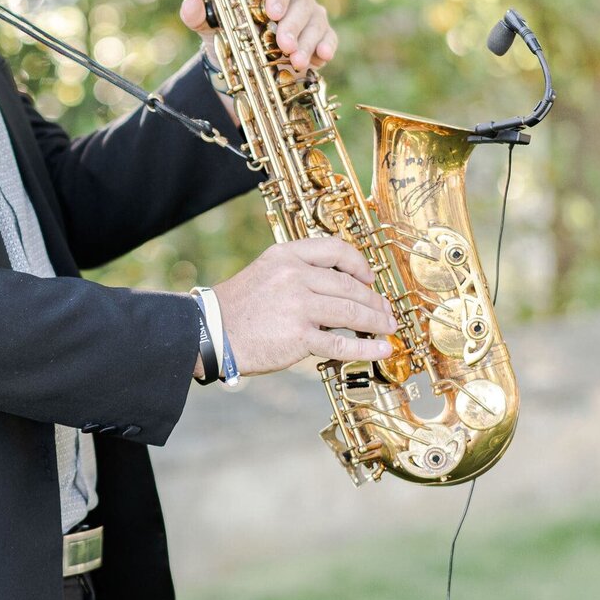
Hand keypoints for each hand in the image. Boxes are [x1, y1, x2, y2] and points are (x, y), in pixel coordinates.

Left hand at [178, 0, 338, 76]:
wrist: (241, 67)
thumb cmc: (228, 36)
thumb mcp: (211, 27)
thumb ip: (199, 15)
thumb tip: (190, 4)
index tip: (272, 11)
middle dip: (292, 23)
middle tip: (282, 44)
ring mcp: (310, 15)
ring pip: (316, 20)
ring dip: (307, 41)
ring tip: (295, 60)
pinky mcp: (320, 37)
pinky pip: (329, 38)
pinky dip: (325, 47)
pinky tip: (320, 58)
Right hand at [201, 237, 396, 376]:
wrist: (211, 333)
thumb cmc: (238, 308)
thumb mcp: (266, 274)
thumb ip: (299, 276)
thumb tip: (339, 293)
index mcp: (286, 255)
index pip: (335, 249)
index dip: (358, 263)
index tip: (369, 278)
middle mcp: (294, 275)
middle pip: (349, 285)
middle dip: (375, 300)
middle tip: (386, 311)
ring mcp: (298, 305)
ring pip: (351, 311)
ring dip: (376, 321)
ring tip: (388, 328)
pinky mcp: (299, 335)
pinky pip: (342, 342)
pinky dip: (367, 347)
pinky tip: (382, 350)